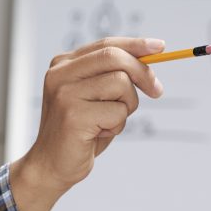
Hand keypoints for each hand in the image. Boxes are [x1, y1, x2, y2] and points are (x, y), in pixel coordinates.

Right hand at [9, 37, 165, 210]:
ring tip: (108, 123)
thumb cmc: (78, 133)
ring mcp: (65, 94)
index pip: (106, 45)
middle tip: (157, 91)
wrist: (50, 166)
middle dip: (143, 73)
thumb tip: (151, 57)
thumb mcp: (95, 97)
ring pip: (120, 83)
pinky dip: (117, 126)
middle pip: (114, 57)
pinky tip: (98, 134)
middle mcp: (60, 75)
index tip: (160, 47)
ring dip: (126, 107)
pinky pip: (117, 112)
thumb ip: (112, 75)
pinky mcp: (74, 116)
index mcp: (63, 65)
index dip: (136, 44)